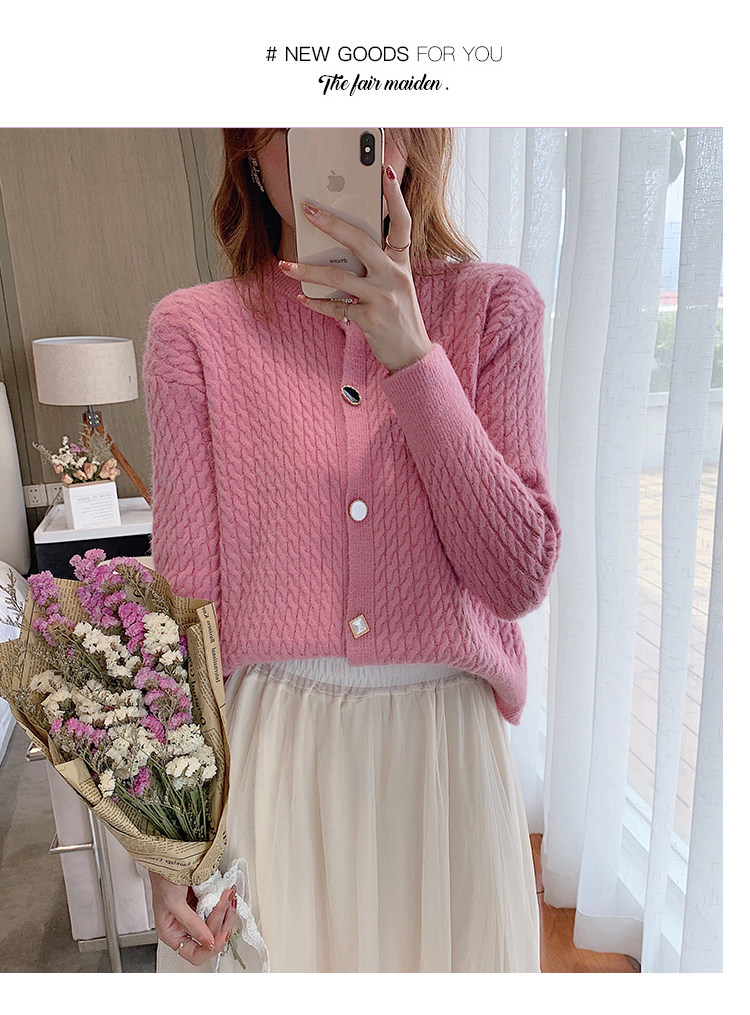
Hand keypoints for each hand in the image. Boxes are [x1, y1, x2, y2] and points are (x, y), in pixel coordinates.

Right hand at [149, 869, 236, 966]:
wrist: (170, 855)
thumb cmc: (164, 878)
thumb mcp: (174, 903)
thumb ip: (191, 924)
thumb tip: (208, 942)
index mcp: (173, 934)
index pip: (195, 954)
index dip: (211, 948)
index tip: (222, 934)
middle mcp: (186, 929)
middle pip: (211, 938)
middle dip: (221, 920)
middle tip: (225, 901)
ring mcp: (197, 916)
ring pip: (219, 925)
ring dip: (227, 911)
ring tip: (228, 895)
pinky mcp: (205, 904)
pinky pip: (220, 910)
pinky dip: (226, 903)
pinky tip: (227, 895)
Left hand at [278, 163, 433, 373]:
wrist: (412, 354)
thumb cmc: (399, 315)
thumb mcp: (396, 284)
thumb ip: (376, 265)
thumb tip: (339, 247)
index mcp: (402, 263)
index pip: (402, 223)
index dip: (396, 197)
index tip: (386, 172)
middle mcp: (394, 276)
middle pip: (360, 242)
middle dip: (331, 224)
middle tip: (307, 211)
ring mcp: (382, 298)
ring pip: (338, 277)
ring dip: (307, 271)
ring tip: (285, 266)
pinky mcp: (369, 319)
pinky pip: (335, 308)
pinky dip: (316, 303)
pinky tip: (302, 298)